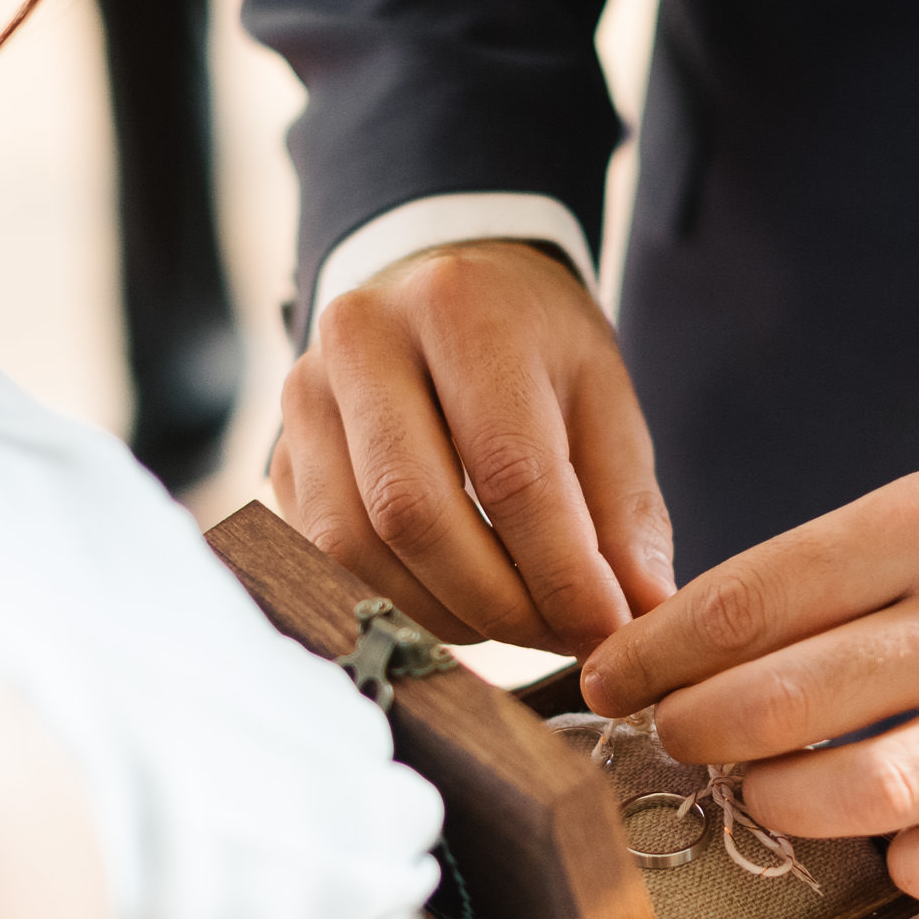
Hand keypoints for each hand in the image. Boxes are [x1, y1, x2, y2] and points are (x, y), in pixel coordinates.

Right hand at [271, 240, 674, 655]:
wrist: (438, 283)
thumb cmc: (530, 343)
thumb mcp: (601, 395)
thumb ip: (625, 507)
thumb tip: (639, 614)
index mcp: (458, 308)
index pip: (510, 471)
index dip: (561, 573)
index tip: (607, 632)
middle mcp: (360, 339)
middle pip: (414, 515)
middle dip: (498, 603)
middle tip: (558, 635)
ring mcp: (304, 398)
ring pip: (355, 550)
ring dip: (442, 613)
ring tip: (511, 617)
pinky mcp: (279, 454)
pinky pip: (323, 559)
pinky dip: (397, 601)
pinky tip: (454, 600)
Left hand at [580, 448, 918, 907]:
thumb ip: (832, 575)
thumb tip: (690, 652)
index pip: (752, 601)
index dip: (657, 655)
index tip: (608, 682)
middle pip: (795, 700)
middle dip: (702, 735)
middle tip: (675, 747)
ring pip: (880, 789)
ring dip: (791, 806)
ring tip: (761, 798)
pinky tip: (891, 859)